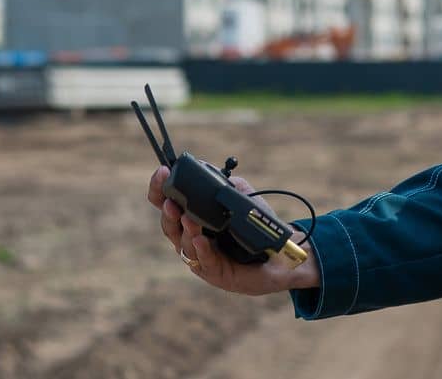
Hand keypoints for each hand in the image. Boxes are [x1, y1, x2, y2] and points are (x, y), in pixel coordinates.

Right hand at [146, 166, 319, 295]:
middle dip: (167, 212)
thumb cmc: (258, 227)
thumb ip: (225, 185)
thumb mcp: (242, 199)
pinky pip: (203, 261)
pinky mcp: (215, 273)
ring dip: (185, 230)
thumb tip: (207, 169)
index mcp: (193, 218)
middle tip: (170, 201)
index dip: (159, 189)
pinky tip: (201, 239)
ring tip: (187, 217)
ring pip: (183, 244)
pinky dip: (201, 249)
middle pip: (168, 226)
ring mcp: (201, 257)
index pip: (167, 203)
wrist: (282, 254)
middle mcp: (192, 238)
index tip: (162, 172)